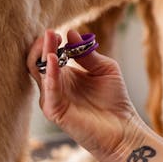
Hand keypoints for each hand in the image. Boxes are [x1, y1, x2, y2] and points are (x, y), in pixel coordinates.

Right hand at [27, 29, 144, 161]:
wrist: (124, 130)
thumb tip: (71, 32)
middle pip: (38, 62)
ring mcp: (52, 100)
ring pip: (40, 73)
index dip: (50, 43)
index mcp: (64, 77)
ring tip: (51, 38)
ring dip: (44, 54)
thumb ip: (87, 54)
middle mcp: (54, 88)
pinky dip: (50, 74)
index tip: (58, 32)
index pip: (48, 56)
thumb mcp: (104, 69)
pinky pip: (48, 90)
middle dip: (42, 45)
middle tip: (50, 32)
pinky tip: (54, 59)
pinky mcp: (55, 112)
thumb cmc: (115, 101)